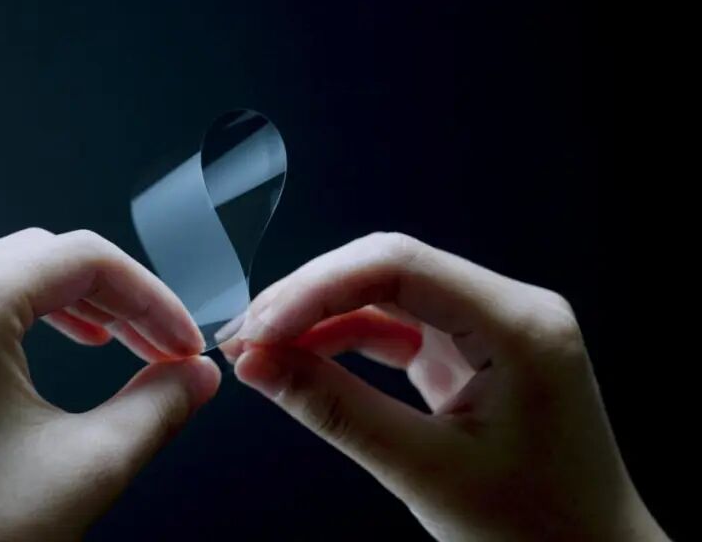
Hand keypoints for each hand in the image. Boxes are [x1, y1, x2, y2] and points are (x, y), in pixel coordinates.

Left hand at [0, 229, 219, 540]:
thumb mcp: (88, 470)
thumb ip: (158, 407)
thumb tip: (195, 377)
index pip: (79, 259)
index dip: (149, 297)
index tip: (180, 342)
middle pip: (26, 255)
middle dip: (102, 297)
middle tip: (149, 345)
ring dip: (41, 297)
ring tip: (90, 339)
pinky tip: (13, 364)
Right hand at [220, 233, 666, 540]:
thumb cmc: (536, 532)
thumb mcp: (424, 472)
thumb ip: (335, 410)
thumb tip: (259, 366)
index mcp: (520, 326)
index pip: (399, 266)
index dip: (316, 288)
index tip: (261, 328)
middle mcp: (509, 312)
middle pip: (387, 270)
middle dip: (308, 298)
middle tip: (245, 338)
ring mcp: (490, 330)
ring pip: (384, 295)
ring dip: (318, 319)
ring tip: (260, 351)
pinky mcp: (469, 355)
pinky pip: (395, 330)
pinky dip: (342, 343)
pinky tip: (301, 360)